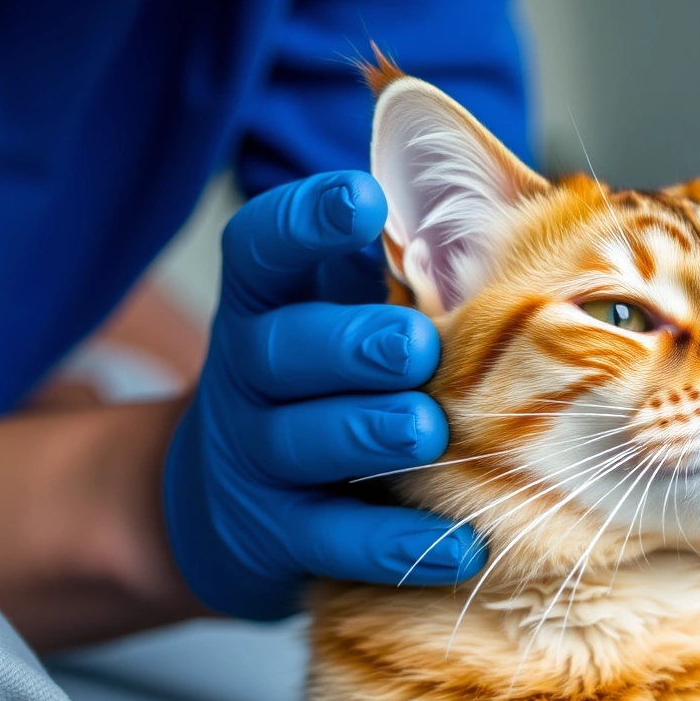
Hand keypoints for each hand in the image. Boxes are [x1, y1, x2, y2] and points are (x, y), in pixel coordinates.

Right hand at [163, 171, 482, 619]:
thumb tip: (470, 155)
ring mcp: (261, 459)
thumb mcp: (339, 305)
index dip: (304, 222)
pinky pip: (334, 544)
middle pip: (282, 349)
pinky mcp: (279, 538)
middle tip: (417, 343)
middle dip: (350, 342)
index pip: (263, 248)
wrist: (230, 501)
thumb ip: (395, 251)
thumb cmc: (328, 376)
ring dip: (369, 433)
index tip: (364, 196)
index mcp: (270, 301)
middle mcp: (253, 373)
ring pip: (304, 443)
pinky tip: (465, 544)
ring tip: (428, 430)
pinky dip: (396, 545)